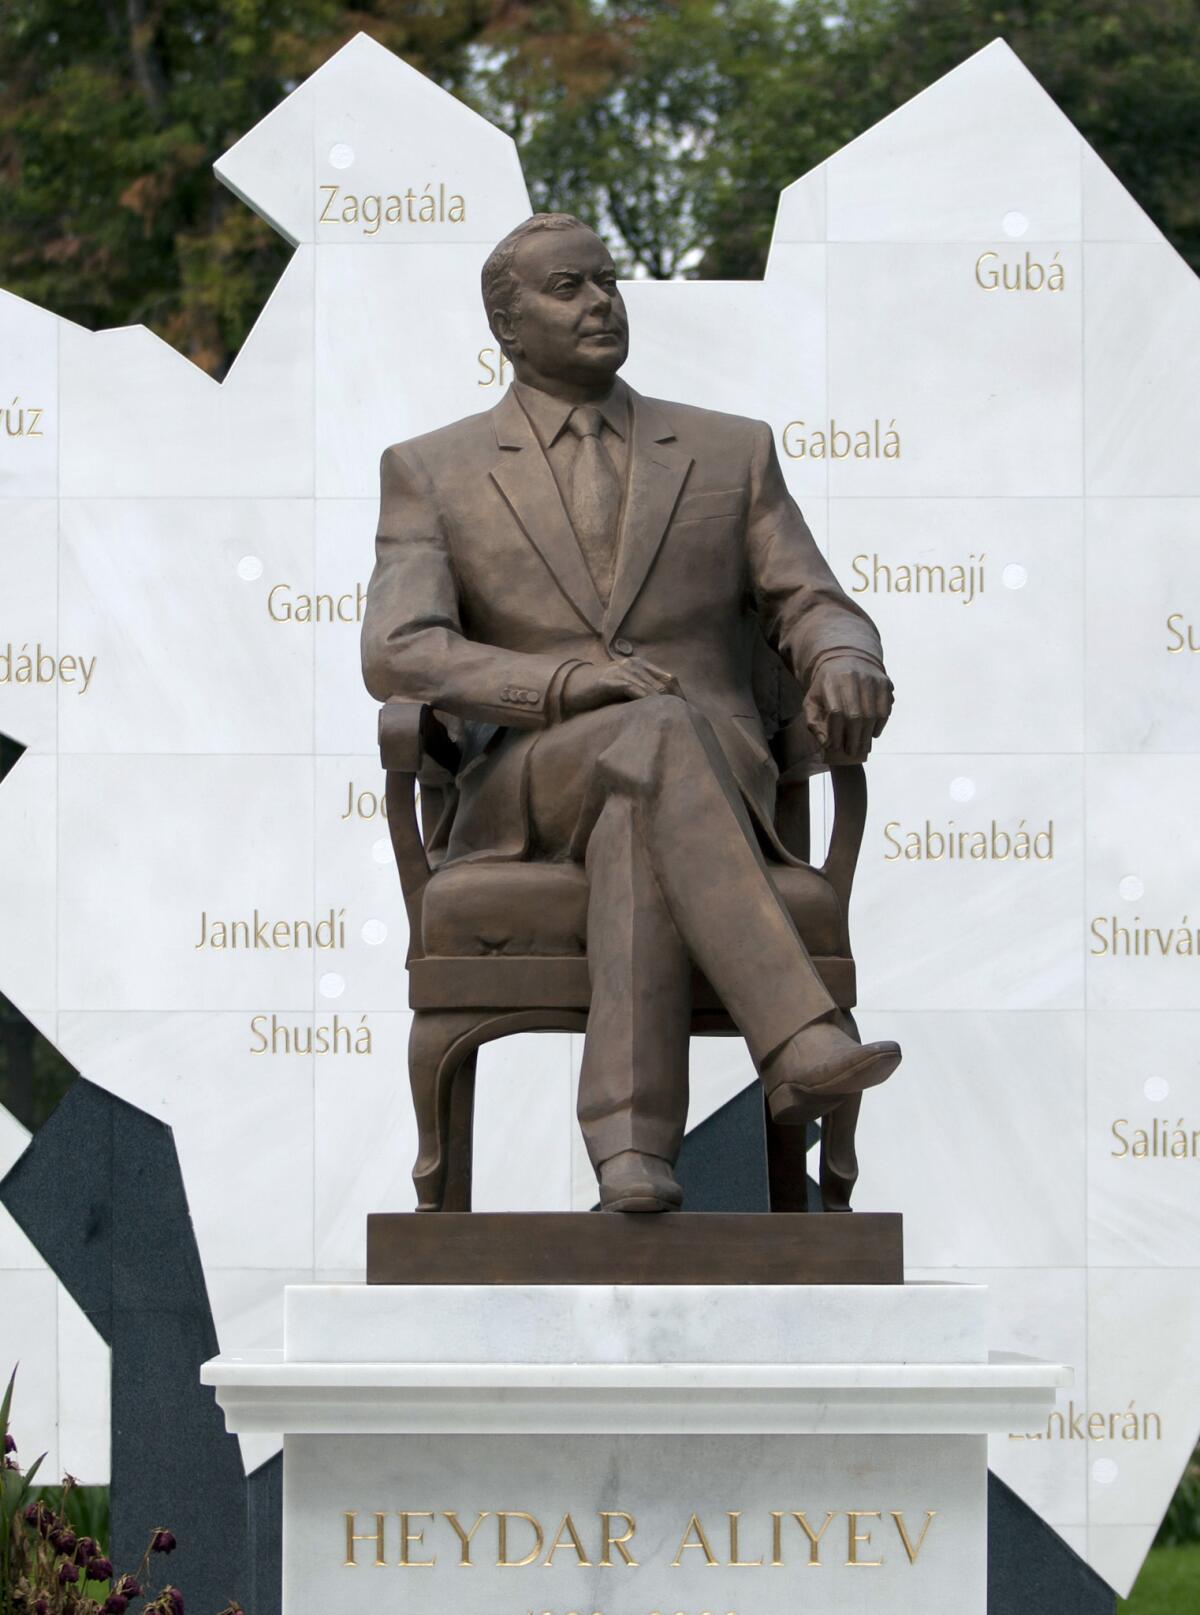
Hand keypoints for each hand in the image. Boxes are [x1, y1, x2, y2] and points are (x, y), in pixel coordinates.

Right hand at [560, 656, 681, 716]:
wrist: (571, 688)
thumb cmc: (599, 693)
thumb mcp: (625, 692)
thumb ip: (641, 695)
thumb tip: (663, 711)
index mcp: (641, 666)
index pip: (669, 680)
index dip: (680, 697)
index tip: (687, 715)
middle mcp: (635, 665)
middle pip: (664, 684)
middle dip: (675, 703)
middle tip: (684, 722)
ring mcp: (623, 671)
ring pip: (652, 687)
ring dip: (663, 705)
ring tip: (672, 722)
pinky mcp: (612, 680)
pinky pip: (634, 690)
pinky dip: (645, 702)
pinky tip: (651, 716)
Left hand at [803, 655, 892, 760]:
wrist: (846, 659)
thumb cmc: (826, 686)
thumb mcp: (812, 701)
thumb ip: (813, 723)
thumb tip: (826, 744)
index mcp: (831, 682)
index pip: (836, 712)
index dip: (836, 732)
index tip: (835, 746)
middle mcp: (853, 678)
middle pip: (856, 715)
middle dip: (854, 738)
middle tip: (852, 752)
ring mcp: (871, 679)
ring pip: (872, 714)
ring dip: (867, 735)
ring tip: (862, 747)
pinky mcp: (884, 682)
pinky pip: (885, 709)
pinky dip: (880, 724)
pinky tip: (873, 733)